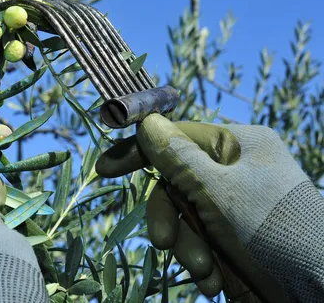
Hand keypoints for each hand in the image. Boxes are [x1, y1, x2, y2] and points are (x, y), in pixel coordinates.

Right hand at [96, 114, 323, 301]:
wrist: (316, 286)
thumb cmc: (269, 226)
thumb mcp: (217, 189)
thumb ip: (176, 156)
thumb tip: (147, 121)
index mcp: (237, 144)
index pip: (175, 137)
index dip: (139, 152)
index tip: (105, 169)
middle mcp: (233, 170)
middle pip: (173, 184)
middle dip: (169, 219)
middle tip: (162, 243)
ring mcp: (232, 205)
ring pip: (182, 217)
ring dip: (187, 247)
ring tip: (206, 272)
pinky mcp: (231, 236)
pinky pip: (198, 240)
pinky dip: (201, 262)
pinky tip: (214, 280)